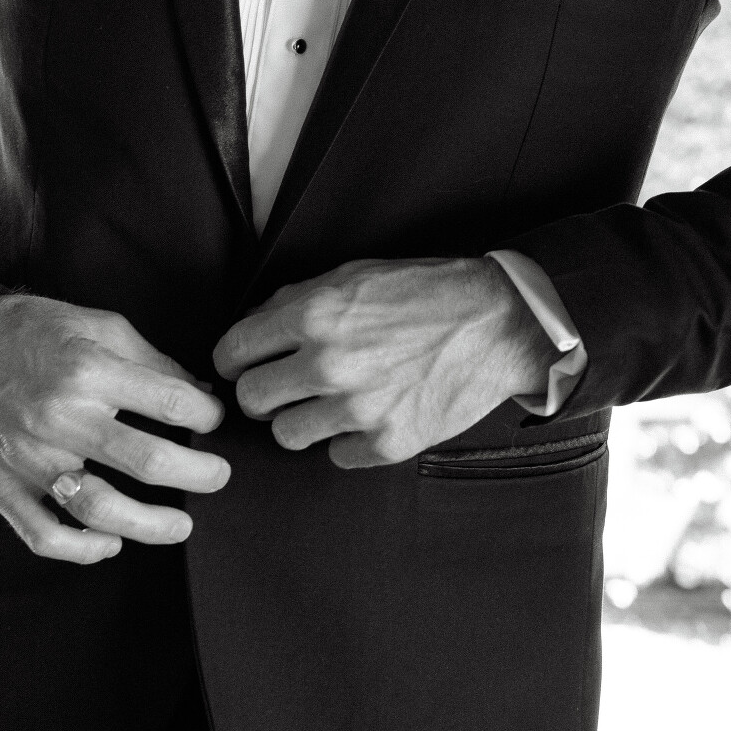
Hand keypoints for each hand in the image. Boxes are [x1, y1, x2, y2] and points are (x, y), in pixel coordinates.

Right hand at [0, 294, 228, 563]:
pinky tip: (111, 543)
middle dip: (198, 473)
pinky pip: (44, 535)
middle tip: (218, 475)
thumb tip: (198, 392)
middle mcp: (60, 418)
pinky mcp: (2, 487)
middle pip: (147, 460)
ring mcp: (29, 459)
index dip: (206, 413)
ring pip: (100, 508)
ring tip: (182, 525)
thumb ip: (149, 358)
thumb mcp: (94, 323)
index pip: (170, 401)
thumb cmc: (27, 331)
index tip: (213, 417)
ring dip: (151, 525)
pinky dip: (82, 549)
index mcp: (88, 370)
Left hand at [212, 256, 555, 469]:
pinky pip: (336, 456)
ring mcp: (357, 408)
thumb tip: (255, 324)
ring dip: (302, 420)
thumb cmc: (426, 293)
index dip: (232, 361)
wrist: (497, 324)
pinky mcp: (386, 443)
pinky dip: (347, 441)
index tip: (241, 366)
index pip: (234, 352)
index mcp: (315, 314)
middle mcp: (329, 363)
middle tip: (284, 387)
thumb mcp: (354, 274)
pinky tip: (370, 415)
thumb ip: (298, 298)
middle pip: (251, 400)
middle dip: (263, 393)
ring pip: (286, 435)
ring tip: (331, 402)